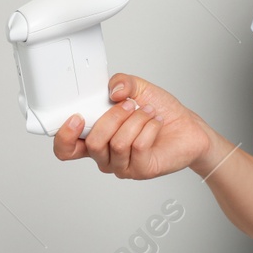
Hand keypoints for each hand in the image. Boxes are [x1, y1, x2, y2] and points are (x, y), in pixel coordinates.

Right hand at [53, 74, 211, 179]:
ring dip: (136, 120)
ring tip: (149, 112)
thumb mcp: (139, 88)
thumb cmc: (159, 111)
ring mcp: (123, 166)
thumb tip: (114, 90)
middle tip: (131, 104)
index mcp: (96, 137)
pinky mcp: (142, 170)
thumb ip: (122, 82)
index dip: (64, 136)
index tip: (76, 117)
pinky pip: (138, 147)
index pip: (66, 149)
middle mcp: (105, 156)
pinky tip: (156, 122)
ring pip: (118, 143)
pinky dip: (149, 127)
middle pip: (94, 143)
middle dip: (113, 117)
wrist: (188, 127)